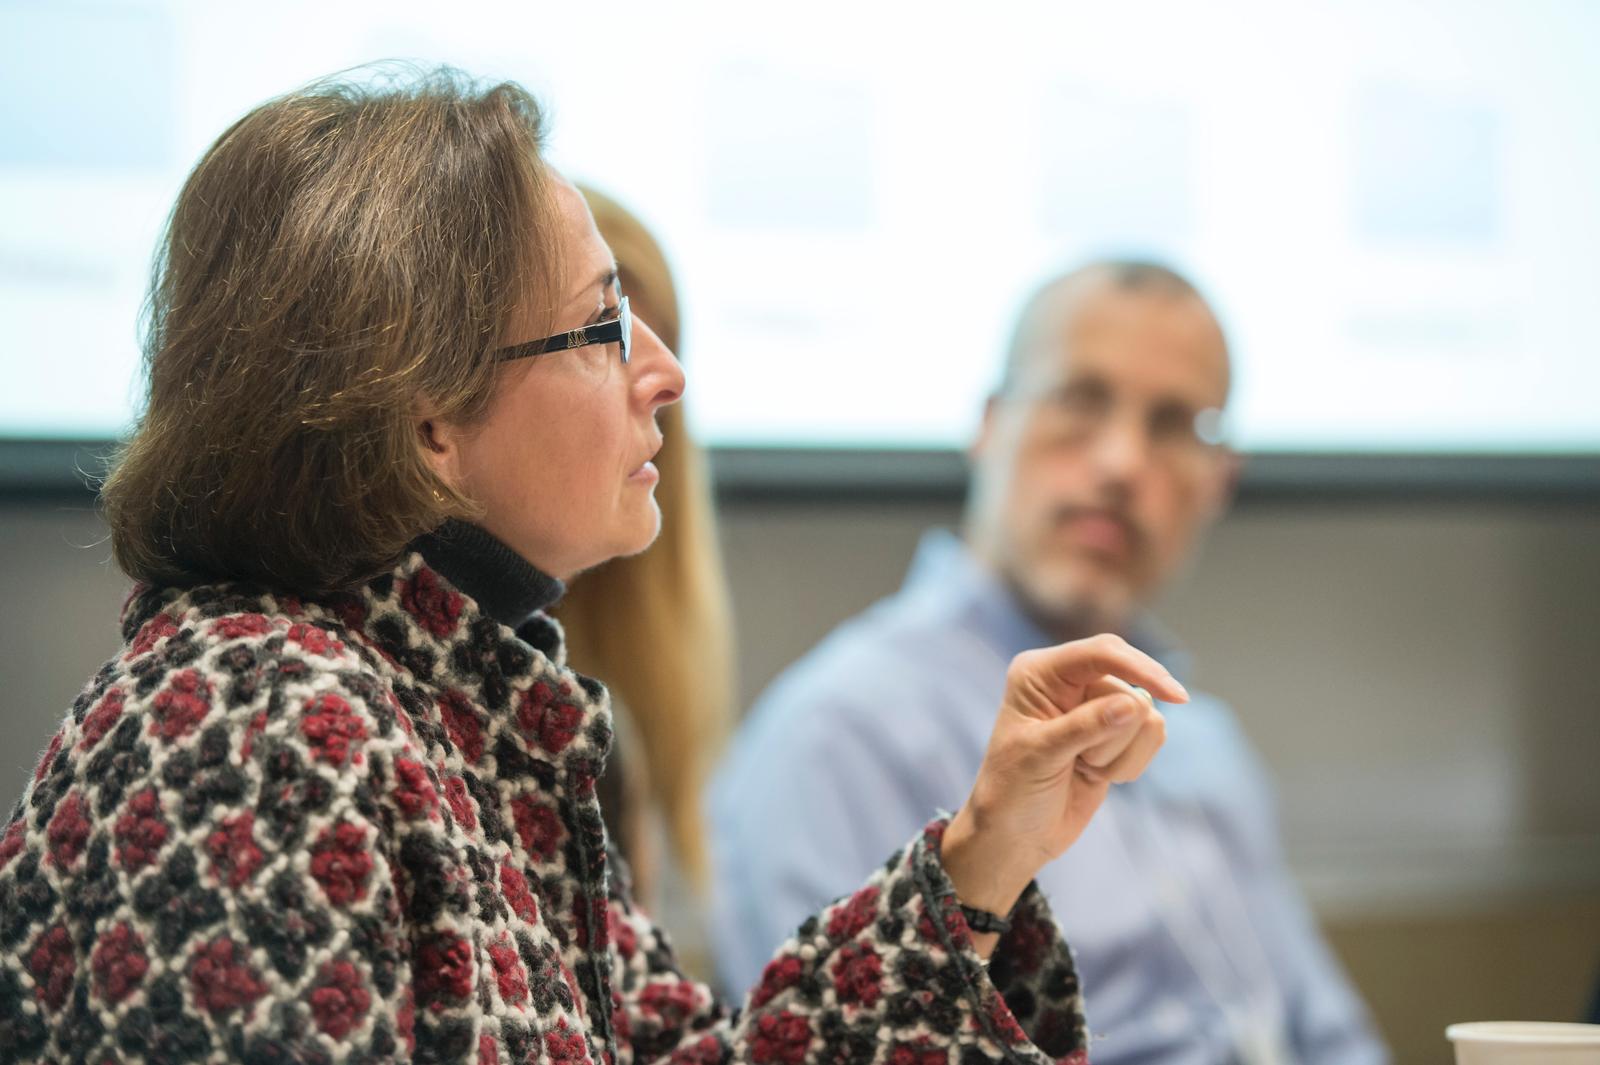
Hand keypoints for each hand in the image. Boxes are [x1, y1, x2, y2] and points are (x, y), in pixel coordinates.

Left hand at [941, 634, 1185, 939]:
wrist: (1015, 835)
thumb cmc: (1012, 791)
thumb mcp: (1040, 755)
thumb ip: (1085, 727)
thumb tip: (1136, 703)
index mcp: (1041, 672)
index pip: (1103, 652)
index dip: (1142, 669)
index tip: (1176, 697)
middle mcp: (1071, 681)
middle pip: (1131, 689)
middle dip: (1114, 736)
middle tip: (1077, 760)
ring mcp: (1096, 706)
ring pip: (1147, 716)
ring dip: (1119, 754)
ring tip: (1082, 768)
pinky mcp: (1116, 734)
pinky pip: (1152, 737)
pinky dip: (1130, 764)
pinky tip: (1096, 774)